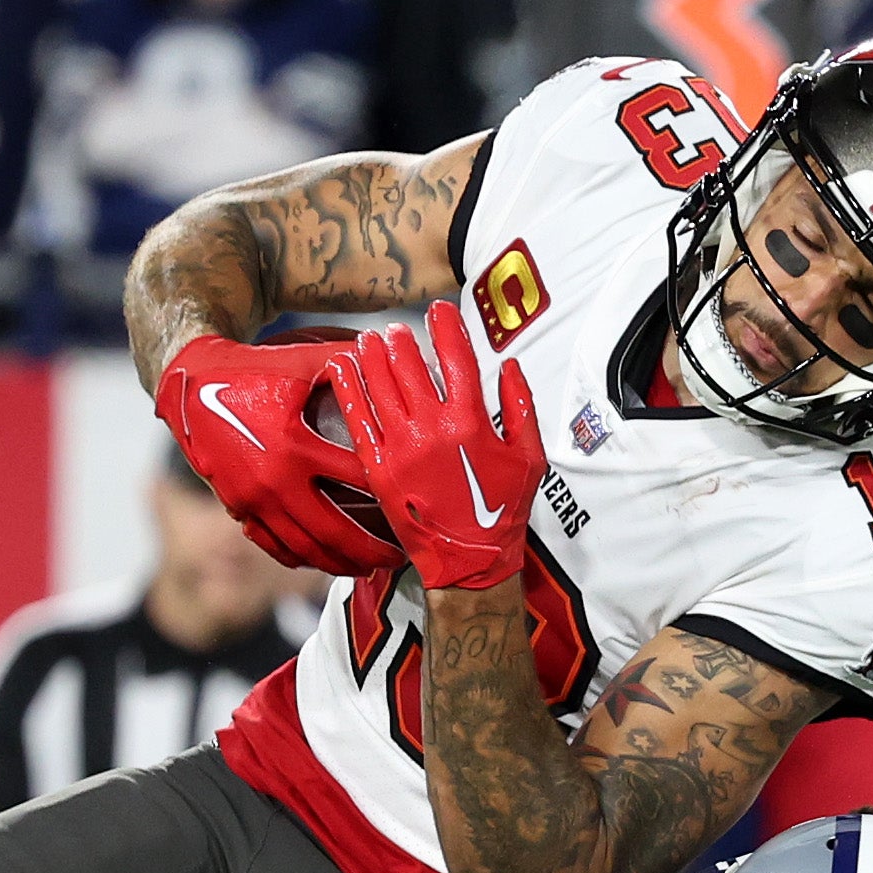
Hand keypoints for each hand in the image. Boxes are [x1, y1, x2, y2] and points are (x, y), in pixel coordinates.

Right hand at [156, 332, 401, 577]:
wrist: (189, 384)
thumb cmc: (254, 368)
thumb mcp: (302, 361)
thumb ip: (352, 366)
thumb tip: (402, 357)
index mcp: (294, 446)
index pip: (359, 479)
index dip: (393, 494)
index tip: (417, 505)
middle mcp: (273, 481)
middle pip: (334, 532)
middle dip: (372, 551)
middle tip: (400, 558)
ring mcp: (253, 501)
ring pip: (305, 549)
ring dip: (340, 563)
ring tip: (369, 568)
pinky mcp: (237, 509)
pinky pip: (275, 546)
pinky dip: (303, 558)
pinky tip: (325, 561)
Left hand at [327, 299, 542, 592]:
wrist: (468, 563)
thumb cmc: (502, 512)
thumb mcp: (530, 459)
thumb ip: (521, 408)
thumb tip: (509, 367)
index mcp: (472, 422)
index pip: (458, 358)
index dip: (447, 327)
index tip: (439, 310)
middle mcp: (433, 429)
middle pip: (410, 365)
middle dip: (402, 340)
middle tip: (396, 329)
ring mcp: (402, 448)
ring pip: (380, 385)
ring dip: (373, 355)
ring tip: (370, 339)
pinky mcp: (378, 468)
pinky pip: (358, 419)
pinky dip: (349, 388)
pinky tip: (343, 367)